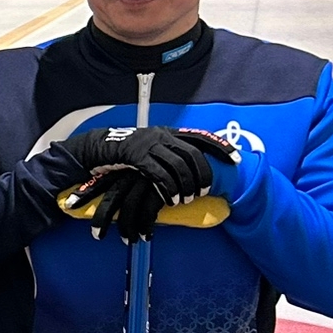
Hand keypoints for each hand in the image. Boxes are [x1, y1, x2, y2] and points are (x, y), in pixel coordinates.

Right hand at [66, 125, 234, 202]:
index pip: (200, 137)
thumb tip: (189, 168)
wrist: (97, 148)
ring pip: (178, 166)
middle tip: (205, 191)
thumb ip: (168, 154)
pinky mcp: (136, 157)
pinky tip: (170, 200)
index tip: (235, 159)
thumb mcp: (150, 148)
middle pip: (192, 154)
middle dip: (202, 174)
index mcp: (168, 132)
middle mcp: (162, 136)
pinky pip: (159, 174)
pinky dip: (168, 189)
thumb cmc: (125, 153)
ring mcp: (149, 145)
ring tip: (186, 200)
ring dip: (186, 185)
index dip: (220, 147)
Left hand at [75, 165, 166, 242]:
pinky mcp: (162, 188)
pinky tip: (146, 236)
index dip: (84, 193)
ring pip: (129, 208)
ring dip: (127, 229)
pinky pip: (148, 213)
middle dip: (102, 218)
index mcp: (125, 166)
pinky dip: (146, 227)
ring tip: (129, 241)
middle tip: (97, 235)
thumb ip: (132, 174)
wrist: (193, 156)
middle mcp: (133, 172)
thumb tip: (117, 190)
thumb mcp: (146, 162)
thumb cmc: (167, 163)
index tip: (70, 206)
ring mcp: (146, 179)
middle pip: (112, 197)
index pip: (100, 181)